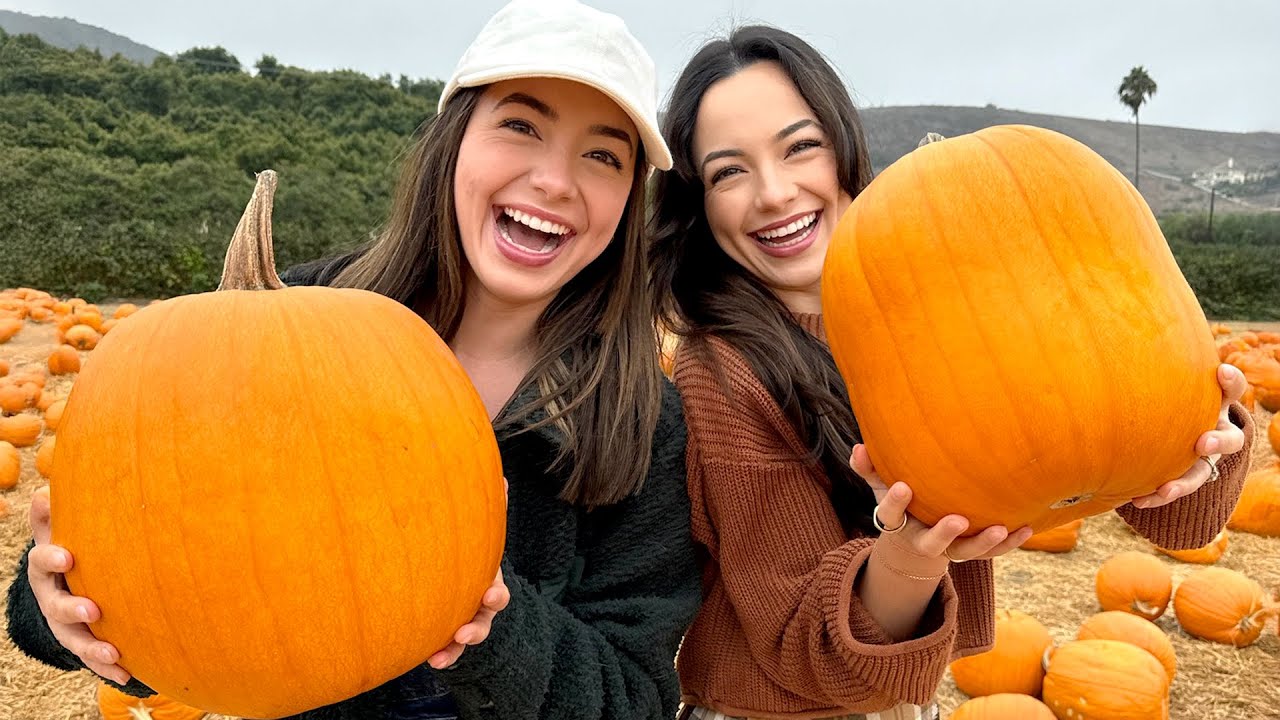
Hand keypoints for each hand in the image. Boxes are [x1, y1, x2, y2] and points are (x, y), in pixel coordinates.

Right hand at [25, 486, 130, 684]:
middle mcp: (52, 597)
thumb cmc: (75, 546)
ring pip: (73, 638)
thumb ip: (54, 516)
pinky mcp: (82, 642)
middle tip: (92, 610)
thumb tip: (43, 491)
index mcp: (47, 567)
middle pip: (55, 606)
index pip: (42, 561)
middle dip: (72, 609)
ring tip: (113, 652)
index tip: (68, 556)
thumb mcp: (62, 530)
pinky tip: (128, 673)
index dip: (52, 558)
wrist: (72, 581)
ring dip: (92, 646)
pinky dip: (108, 668)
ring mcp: (65, 623)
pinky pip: (93, 659)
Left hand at [427, 477, 510, 668]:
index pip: (497, 591)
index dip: (495, 594)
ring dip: (456, 648)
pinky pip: (446, 649)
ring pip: (465, 639)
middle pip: (483, 621)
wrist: (455, 574)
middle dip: (477, 628)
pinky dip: (442, 656)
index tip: (489, 594)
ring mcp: (465, 621)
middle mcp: (479, 606)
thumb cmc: (468, 551)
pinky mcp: (447, 634)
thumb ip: (491, 510)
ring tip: (440, 657)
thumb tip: (505, 478)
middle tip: (465, 632)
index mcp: (488, 582)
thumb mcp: (480, 535)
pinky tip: (428, 660)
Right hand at [852, 445, 1032, 572]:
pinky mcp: (970, 551)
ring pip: (966, 552)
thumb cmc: (902, 500)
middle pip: (931, 544)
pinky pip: (991, 552)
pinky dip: (1009, 543)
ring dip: (983, 542)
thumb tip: (858, 447)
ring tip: (999, 528)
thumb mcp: (881, 485)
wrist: (914, 539)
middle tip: (957, 520)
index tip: (904, 487)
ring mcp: (949, 549)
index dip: (896, 503)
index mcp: (898, 522)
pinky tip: (1026, 528)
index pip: (891, 515)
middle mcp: (922, 540)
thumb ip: (870, 468)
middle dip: (943, 534)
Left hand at [1130, 363, 1247, 508]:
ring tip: (1165, 488)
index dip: (1229, 380)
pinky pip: (1177, 488)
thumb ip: (1147, 358)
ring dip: (1187, 480)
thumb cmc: (1159, 390)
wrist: (1162, 426)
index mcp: (1212, 400)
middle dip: (1219, 439)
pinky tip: (1137, 499)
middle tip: (1202, 441)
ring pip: (1207, 470)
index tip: (1219, 370)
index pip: (1231, 388)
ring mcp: (1202, 455)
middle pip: (1231, 436)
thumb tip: (1106, 322)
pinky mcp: (1186, 476)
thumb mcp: (1160, 374)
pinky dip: (1158, 494)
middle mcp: (1214, 427)